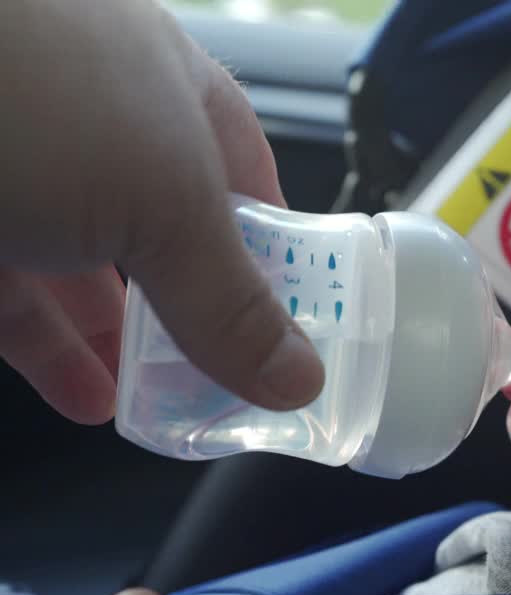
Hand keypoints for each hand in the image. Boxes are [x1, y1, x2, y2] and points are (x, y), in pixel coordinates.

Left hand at [0, 0, 323, 424]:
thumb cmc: (30, 85)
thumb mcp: (167, 206)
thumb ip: (230, 303)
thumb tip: (298, 379)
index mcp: (176, 95)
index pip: (249, 186)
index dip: (277, 261)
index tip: (293, 334)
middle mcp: (102, 126)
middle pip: (165, 236)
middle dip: (193, 316)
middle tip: (221, 388)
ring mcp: (24, 171)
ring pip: (87, 273)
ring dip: (122, 346)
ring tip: (156, 409)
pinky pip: (15, 298)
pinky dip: (51, 353)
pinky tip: (82, 395)